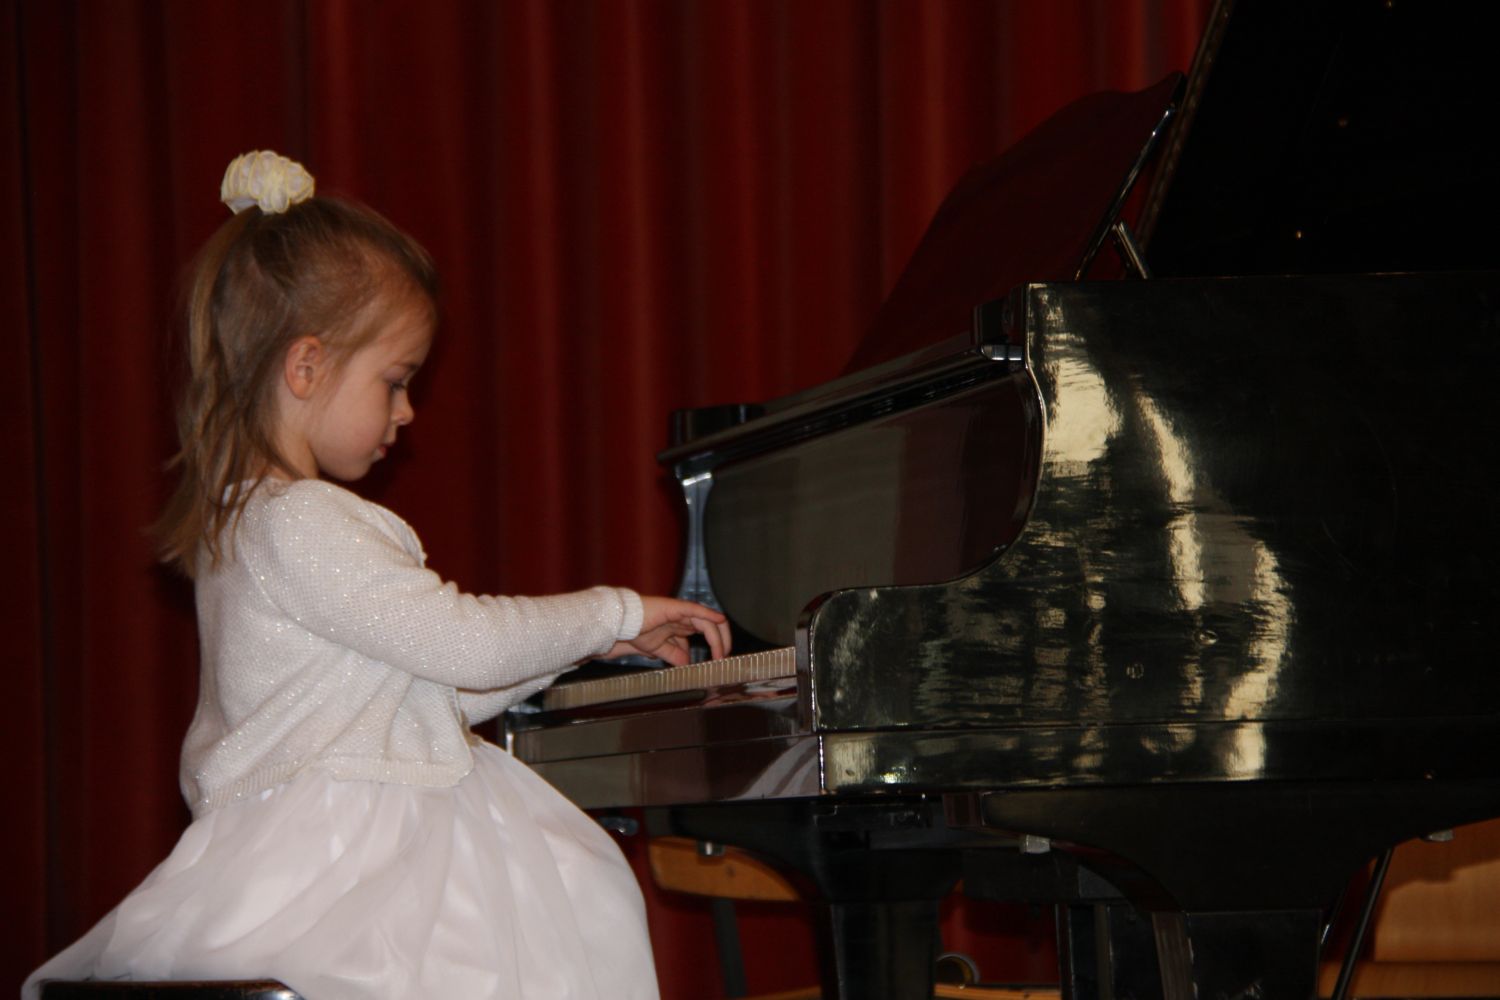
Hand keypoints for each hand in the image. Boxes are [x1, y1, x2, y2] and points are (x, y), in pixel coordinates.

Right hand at [608, 596, 730, 665]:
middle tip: (723, 658)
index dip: (716, 646)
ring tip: (720, 653)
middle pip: (714, 626)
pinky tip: (719, 620)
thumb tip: (686, 665)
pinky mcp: (676, 607)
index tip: (718, 661)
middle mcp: (686, 617)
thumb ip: (674, 655)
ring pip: (709, 621)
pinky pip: (697, 609)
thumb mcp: (659, 649)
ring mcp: (682, 612)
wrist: (622, 623)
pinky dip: (710, 614)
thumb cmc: (636, 631)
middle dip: (723, 642)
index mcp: (683, 625)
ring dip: (718, 638)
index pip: (708, 632)